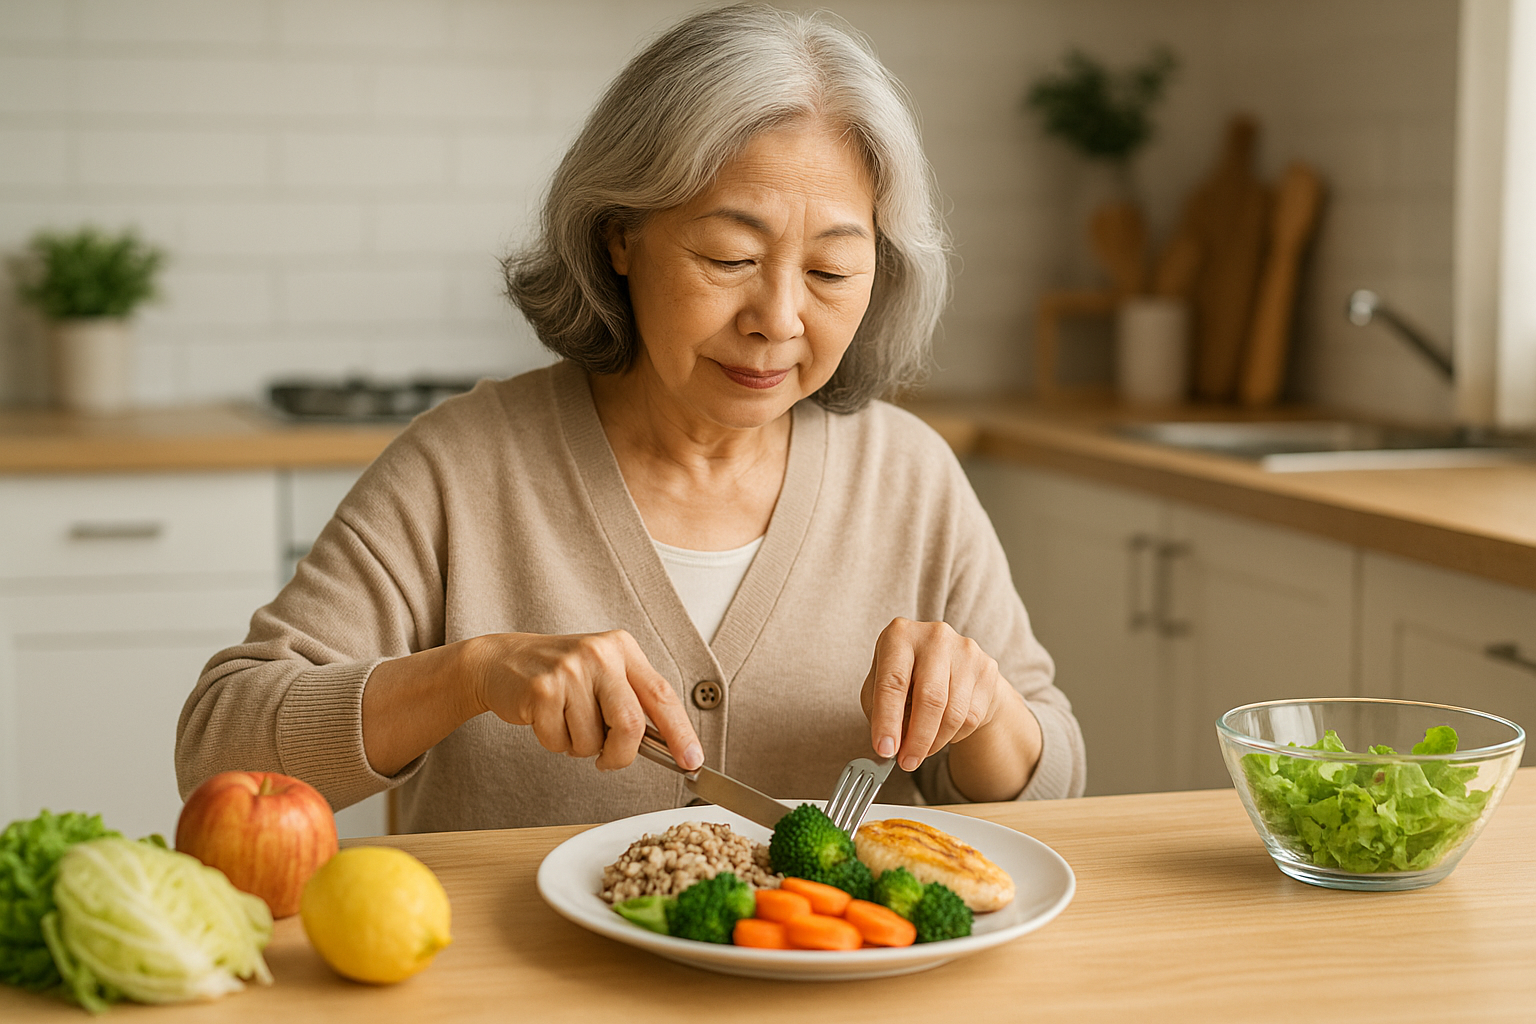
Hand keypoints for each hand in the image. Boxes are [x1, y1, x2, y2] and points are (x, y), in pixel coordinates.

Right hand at [467, 630, 701, 771]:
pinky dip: (554, 743)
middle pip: (631, 724)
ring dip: (579, 747)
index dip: (681, 732)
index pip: (662, 695)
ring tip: (566, 721)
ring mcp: (569, 670)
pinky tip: (545, 719)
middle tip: (608, 760)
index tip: (692, 759)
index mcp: (623, 648)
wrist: (500, 661)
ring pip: (592, 740)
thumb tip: (669, 747)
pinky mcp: (541, 689)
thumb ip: (632, 702)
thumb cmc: (559, 674)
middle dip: (622, 755)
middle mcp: (600, 654)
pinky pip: (560, 742)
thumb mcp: (602, 673)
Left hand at [860, 618, 1007, 772]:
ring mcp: (965, 651)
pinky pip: (971, 717)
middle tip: (907, 762)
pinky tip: (943, 732)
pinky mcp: (987, 668)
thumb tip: (889, 746)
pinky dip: (953, 735)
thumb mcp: (881, 684)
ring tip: (921, 750)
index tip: (885, 750)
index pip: (892, 683)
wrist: (951, 664)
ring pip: (954, 713)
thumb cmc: (908, 676)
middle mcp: (935, 637)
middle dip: (917, 739)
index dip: (887, 721)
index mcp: (900, 635)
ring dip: (935, 742)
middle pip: (930, 698)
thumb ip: (880, 712)